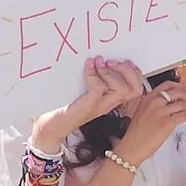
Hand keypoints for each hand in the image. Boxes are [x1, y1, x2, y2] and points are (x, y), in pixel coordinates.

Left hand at [30, 58, 144, 153]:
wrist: (49, 129)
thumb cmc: (63, 108)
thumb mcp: (81, 90)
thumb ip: (91, 76)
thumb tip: (93, 55)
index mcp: (109, 99)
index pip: (136, 87)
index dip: (134, 72)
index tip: (121, 60)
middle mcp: (108, 104)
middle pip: (135, 89)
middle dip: (127, 71)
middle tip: (110, 62)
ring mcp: (98, 107)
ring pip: (122, 90)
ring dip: (111, 72)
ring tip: (98, 64)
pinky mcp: (86, 107)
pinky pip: (98, 89)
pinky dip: (94, 76)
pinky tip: (87, 68)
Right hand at [114, 80, 185, 165]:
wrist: (131, 147)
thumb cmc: (136, 134)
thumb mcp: (141, 112)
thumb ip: (152, 104)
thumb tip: (169, 102)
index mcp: (147, 98)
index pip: (167, 84)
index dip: (180, 86)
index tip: (184, 91)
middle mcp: (154, 102)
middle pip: (178, 91)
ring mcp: (160, 112)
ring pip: (183, 103)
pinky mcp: (167, 123)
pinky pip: (184, 114)